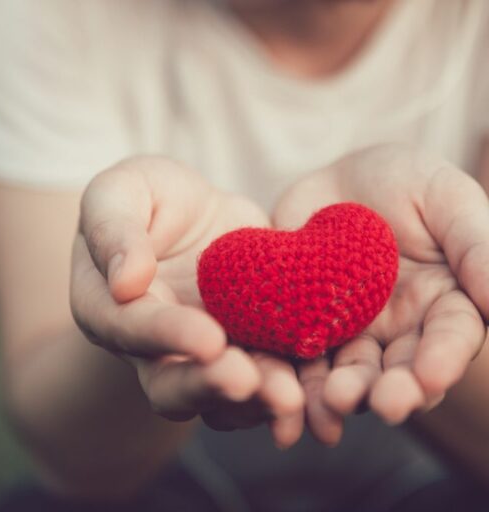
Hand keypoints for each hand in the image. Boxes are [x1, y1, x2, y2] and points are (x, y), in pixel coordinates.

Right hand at [71, 156, 305, 447]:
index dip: (167, 336)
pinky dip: (288, 390)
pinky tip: (315, 387)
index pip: (131, 328)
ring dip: (254, 402)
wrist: (190, 215)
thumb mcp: (118, 192)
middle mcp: (148, 348)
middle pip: (170, 385)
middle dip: (210, 387)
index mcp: (107, 307)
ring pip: (219, 399)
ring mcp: (197, 359)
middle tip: (248, 382)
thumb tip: (125, 283)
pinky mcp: (243, 353)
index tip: (209, 339)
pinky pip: (263, 383)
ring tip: (290, 397)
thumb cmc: (143, 198)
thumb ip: (113, 229)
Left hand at [273, 144, 488, 443]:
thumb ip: (477, 246)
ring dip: (341, 395)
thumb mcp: (446, 198)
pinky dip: (293, 382)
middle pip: (399, 369)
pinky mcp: (303, 328)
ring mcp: (350, 333)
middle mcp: (401, 330)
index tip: (429, 377)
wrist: (334, 180)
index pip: (451, 338)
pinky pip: (297, 359)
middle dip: (393, 390)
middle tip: (384, 405)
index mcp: (446, 303)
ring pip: (348, 373)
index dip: (442, 360)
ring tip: (332, 403)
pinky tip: (284, 398)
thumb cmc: (403, 181)